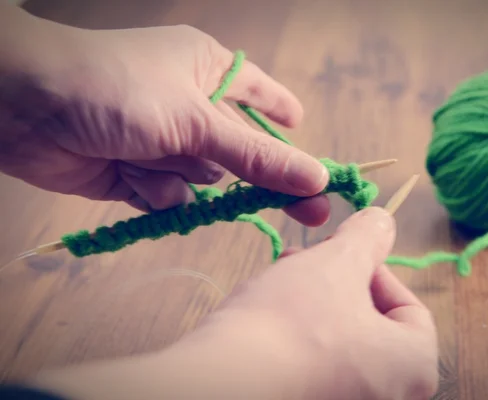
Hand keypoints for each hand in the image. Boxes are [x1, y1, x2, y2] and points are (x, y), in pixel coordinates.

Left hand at [0, 6, 328, 225]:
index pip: (263, 101)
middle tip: (312, 212)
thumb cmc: (115, 88)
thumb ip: (256, 157)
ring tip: (147, 154)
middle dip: (262, 180)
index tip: (319, 162)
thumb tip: (315, 177)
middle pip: (242, 154)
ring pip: (202, 181)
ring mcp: (163, 142)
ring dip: (182, 177)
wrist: (23, 106)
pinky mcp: (138, 173)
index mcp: (210, 73)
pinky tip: (126, 171)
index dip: (291, 129)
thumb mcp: (195, 120)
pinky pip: (170, 197)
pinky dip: (153, 191)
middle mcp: (190, 106)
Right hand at [30, 208, 438, 399]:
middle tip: (306, 260)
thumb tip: (382, 220)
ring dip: (312, 302)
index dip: (373, 270)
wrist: (225, 382)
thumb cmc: (295, 321)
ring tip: (280, 279)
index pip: (409, 307)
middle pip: (369, 322)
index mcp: (412, 367)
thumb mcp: (338, 262)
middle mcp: (388, 397)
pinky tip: (265, 313)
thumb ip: (368, 237)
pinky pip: (312, 363)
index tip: (341, 253)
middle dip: (336, 282)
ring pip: (337, 341)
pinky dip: (296, 335)